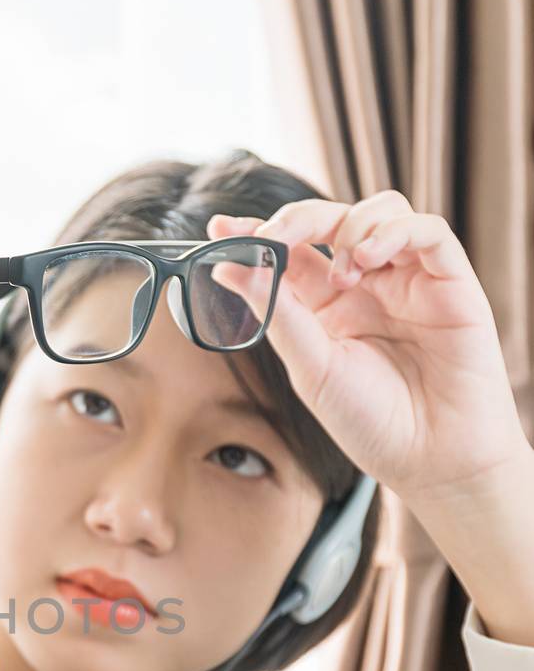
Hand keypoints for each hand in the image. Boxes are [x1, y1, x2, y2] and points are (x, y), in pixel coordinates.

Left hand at [204, 192, 528, 505]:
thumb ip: (277, 313)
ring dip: (351, 226)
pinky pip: (428, 230)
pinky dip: (396, 231)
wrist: (432, 459)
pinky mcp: (450, 280)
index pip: (290, 252)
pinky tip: (371, 258)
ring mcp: (407, 278)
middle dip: (298, 218)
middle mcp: (365, 285)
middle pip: (330, 219)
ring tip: (343, 272)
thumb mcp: (311, 368)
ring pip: (381, 211)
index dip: (257, 232)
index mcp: (325, 306)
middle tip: (276, 236)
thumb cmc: (372, 422)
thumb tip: (228, 268)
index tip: (221, 225)